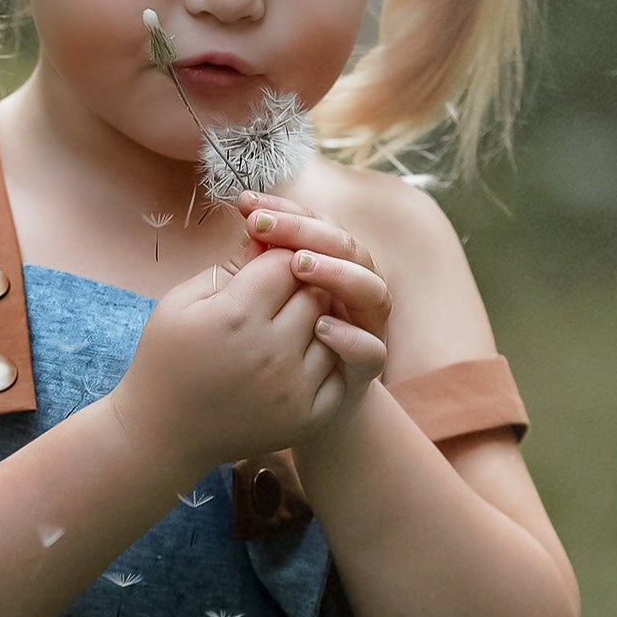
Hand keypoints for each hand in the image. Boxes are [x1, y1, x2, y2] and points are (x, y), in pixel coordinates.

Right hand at [109, 243, 342, 475]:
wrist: (162, 435)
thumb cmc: (165, 360)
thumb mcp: (180, 302)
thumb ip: (229, 266)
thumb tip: (268, 236)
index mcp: (236, 316)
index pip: (285, 261)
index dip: (274, 257)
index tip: (259, 268)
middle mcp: (271, 352)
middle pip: (313, 291)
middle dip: (297, 285)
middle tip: (272, 298)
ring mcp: (293, 387)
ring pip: (330, 326)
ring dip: (314, 319)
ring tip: (282, 328)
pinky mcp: (306, 416)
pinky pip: (336, 367)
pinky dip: (325, 354)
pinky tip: (296, 355)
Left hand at [238, 196, 388, 445]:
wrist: (286, 412)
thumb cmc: (263, 350)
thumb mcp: (253, 304)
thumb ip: (257, 270)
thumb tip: (248, 228)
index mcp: (329, 267)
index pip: (316, 225)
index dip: (285, 210)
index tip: (245, 204)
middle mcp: (354, 291)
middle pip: (346, 247)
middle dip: (306, 232)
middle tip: (262, 226)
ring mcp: (366, 328)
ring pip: (370, 290)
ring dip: (337, 273)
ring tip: (298, 265)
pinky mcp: (367, 370)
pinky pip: (371, 350)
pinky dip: (350, 338)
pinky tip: (320, 327)